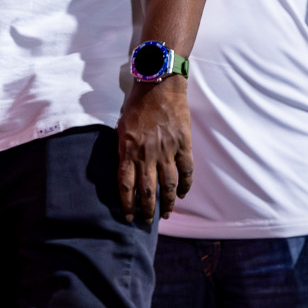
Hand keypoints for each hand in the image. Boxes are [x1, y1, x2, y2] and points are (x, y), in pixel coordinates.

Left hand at [116, 78, 191, 222]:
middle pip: (147, 190)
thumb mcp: (121, 126)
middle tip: (146, 222)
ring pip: (168, 185)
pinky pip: (186, 171)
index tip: (128, 217)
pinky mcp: (183, 145)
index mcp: (128, 149)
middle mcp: (147, 153)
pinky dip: (185, 185)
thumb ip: (123, 148)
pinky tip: (183, 194)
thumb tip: (124, 167)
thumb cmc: (137, 104)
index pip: (125, 184)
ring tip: (166, 214)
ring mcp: (167, 150)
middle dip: (146, 210)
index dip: (127, 204)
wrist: (159, 85)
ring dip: (168, 202)